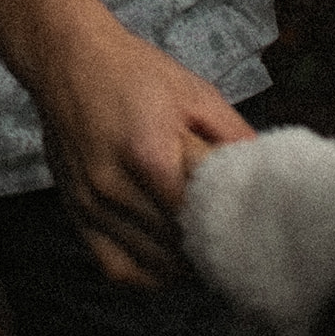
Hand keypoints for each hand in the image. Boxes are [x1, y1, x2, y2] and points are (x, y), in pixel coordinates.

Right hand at [38, 13, 255, 288]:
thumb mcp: (195, 94)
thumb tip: (266, 175)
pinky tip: (169, 264)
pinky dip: (147, 275)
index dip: (228, 231)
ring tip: (209, 257)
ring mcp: (90, 204)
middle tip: (237, 249)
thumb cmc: (135, 73)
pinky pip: (115, 267)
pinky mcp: (75, 213)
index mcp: (148, 153)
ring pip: (149, 264)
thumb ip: (233, 137)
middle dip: (209, 251)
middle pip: (175, 245)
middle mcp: (113, 186)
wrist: (67, 60)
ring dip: (182, 267)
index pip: (198, 216)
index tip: (251, 235)